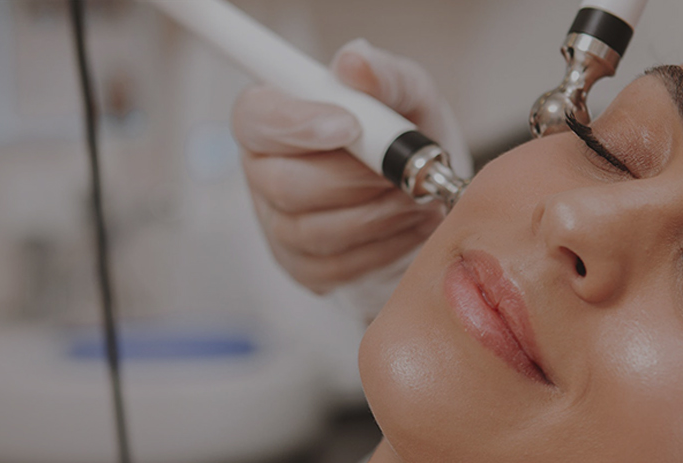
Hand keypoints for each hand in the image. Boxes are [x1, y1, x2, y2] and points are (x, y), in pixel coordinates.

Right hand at [233, 39, 461, 293]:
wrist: (427, 191)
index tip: (351, 126)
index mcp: (272, 117)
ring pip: (314, 230)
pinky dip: (384, 246)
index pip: (254, 119)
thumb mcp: (408, 94)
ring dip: (378, 213)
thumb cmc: (406, 134)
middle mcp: (263, 171)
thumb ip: (384, 75)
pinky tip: (408, 224)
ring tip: (416, 196)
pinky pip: (337, 267)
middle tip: (404, 170)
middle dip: (355, 179)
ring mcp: (278, 225)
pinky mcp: (303, 267)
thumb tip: (353, 61)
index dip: (296, 125)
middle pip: (285, 184)